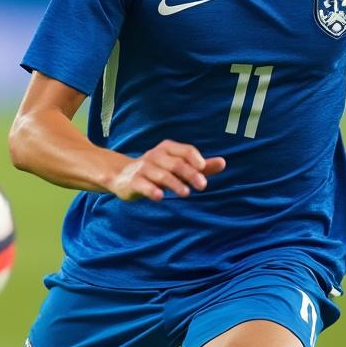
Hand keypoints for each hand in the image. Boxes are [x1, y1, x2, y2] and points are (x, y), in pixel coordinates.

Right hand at [108, 140, 226, 200]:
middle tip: (203, 186)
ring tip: (186, 193)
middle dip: (190, 173)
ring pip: (161, 175)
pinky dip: (151, 190)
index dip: (195, 159)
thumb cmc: (157, 170)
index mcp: (167, 149)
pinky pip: (143, 184)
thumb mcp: (177, 166)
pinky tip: (160, 197)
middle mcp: (155, 156)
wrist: (122, 176)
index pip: (185, 151)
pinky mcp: (133, 181)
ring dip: (175, 183)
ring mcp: (143, 168)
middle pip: (176, 163)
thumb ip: (200, 166)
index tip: (203, 169)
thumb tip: (223, 162)